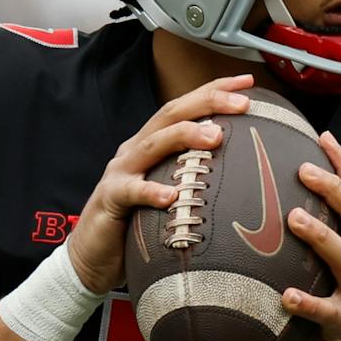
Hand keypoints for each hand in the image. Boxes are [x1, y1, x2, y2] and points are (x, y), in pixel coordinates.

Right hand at [65, 74, 254, 294]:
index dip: (214, 91)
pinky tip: (172, 195)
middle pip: (171, 114)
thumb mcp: (171, 196)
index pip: (185, 108)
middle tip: (242, 102)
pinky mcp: (110, 199)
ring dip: (185, 136)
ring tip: (215, 137)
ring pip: (153, 144)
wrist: (93, 257)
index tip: (247, 82)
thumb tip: (245, 175)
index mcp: (152, 144)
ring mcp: (121, 172)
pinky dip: (151, 191)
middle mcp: (136, 150)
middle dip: (207, 102)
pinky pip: (131, 191)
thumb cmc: (137, 227)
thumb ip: (196, 179)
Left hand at [285, 130, 340, 340]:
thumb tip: (261, 209)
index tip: (323, 135)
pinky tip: (285, 296)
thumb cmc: (331, 316)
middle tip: (303, 168)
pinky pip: (326, 314)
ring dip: (321, 236)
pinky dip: (307, 303)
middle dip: (334, 189)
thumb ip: (305, 248)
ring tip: (293, 218)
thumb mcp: (324, 276)